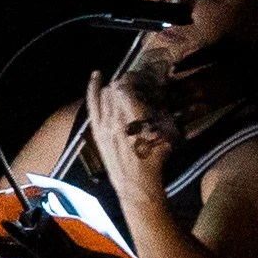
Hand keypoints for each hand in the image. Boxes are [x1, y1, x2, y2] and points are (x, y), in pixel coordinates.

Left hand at [85, 76, 172, 196]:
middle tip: (134, 86)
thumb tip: (159, 97)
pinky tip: (96, 75)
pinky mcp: (98, 130)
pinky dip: (93, 87)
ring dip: (114, 88)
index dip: (133, 79)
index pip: (126, 88)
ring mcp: (104, 124)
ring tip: (122, 88)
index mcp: (134, 117)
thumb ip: (161, 113)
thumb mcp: (165, 133)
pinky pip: (92, 104)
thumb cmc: (154, 159)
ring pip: (105, 94)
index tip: (140, 79)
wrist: (136, 183)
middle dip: (125, 84)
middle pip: (115, 89)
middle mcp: (116, 118)